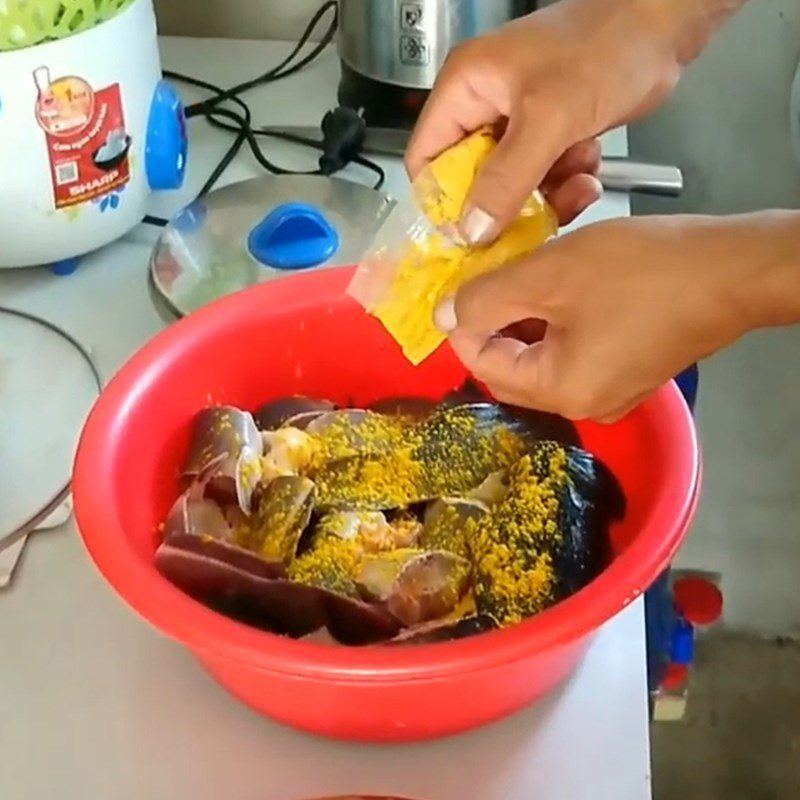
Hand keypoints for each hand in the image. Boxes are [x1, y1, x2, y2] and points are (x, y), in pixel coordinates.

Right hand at [406, 0, 739, 241]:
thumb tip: (472, 230)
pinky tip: (588, 166)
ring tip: (575, 183)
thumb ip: (507, 178)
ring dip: (543, 195)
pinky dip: (565, 182)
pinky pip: (541, 178)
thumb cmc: (605, 46)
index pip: (427, 159)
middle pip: (470, 180)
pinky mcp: (548, 133)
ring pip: (510, 186)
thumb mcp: (550, 117)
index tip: (470, 233)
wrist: (663, 25)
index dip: (443, 201)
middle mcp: (484, 106)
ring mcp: (517, 122)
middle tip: (532, 217)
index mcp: (464, 88)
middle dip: (505, 202)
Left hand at [435, 214, 797, 421]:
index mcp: (560, 391)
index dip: (464, 322)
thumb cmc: (641, 272)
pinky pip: (575, 350)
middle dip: (496, 317)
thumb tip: (442, 317)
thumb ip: (486, 298)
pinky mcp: (631, 372)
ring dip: (528, 312)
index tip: (462, 280)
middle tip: (496, 271)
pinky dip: (560, 318)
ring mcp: (611, 392)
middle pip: (512, 364)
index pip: (484, 364)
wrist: (734, 269)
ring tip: (529, 269)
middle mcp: (584, 405)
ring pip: (544, 353)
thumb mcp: (549, 275)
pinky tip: (564, 283)